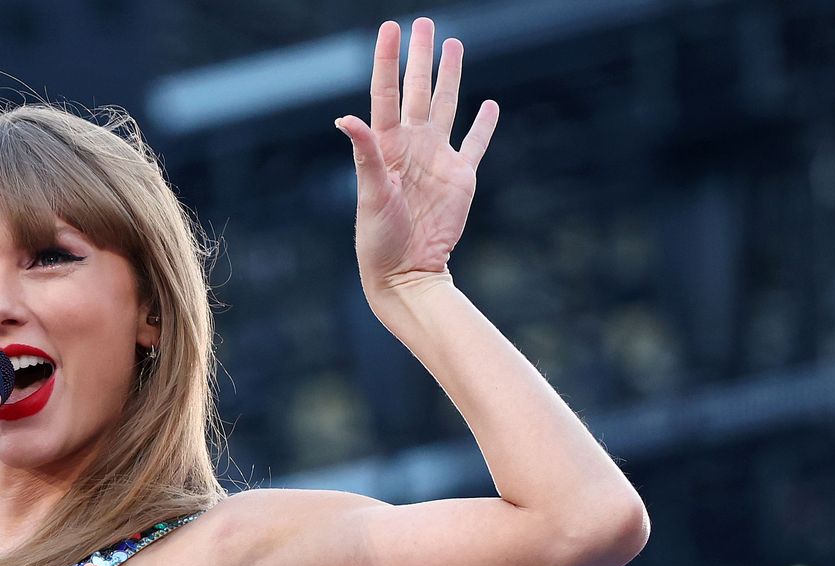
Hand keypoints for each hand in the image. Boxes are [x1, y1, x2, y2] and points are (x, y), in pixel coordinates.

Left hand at [334, 17, 498, 299]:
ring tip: (454, 45)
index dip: (388, 60)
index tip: (390, 28)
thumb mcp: (370, 194)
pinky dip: (484, 125)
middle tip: (424, 22)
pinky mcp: (460, 178)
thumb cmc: (379, 238)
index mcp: (386, 146)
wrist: (406, 272)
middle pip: (419, 90)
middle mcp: (412, 146)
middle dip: (421, 57)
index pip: (387, 92)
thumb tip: (345, 118)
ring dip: (451, 76)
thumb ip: (365, 154)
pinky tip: (490, 105)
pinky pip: (474, 144)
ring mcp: (437, 159)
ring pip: (447, 106)